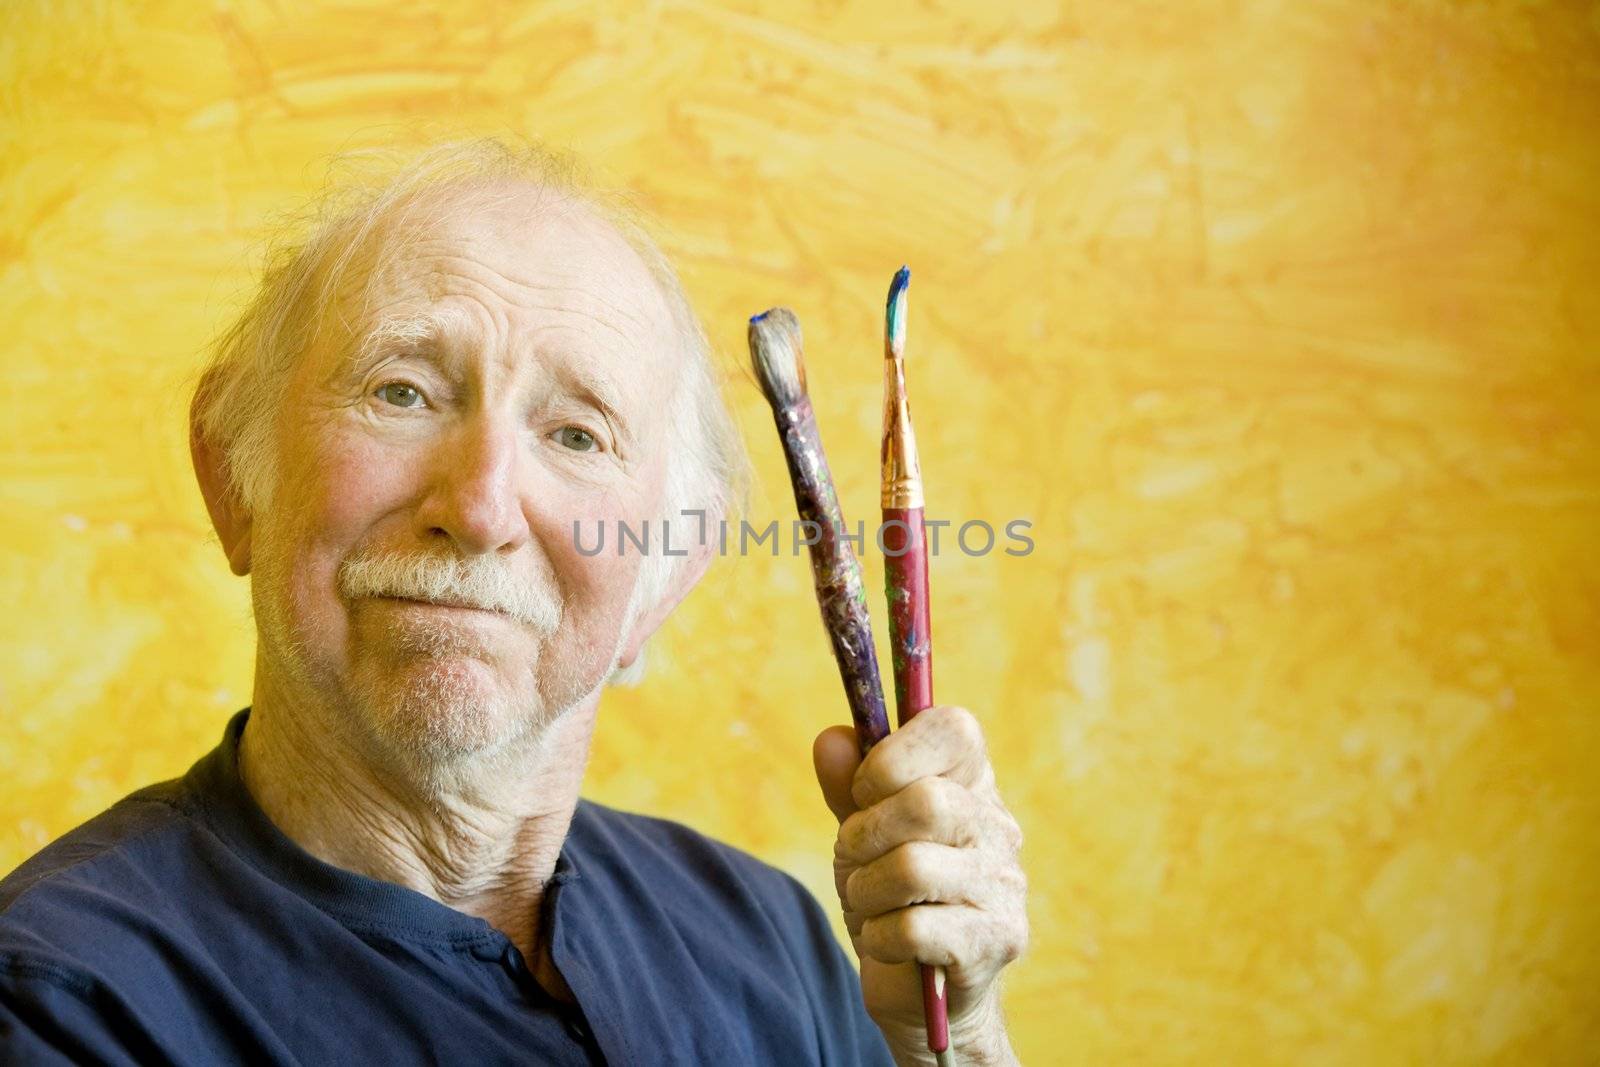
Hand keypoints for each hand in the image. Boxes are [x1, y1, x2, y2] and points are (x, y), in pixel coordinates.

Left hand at [813, 705, 1027, 1064]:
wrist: (922, 989)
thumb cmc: (891, 894)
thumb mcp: (861, 833)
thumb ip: (847, 786)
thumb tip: (831, 740)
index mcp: (972, 783)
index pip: (956, 729)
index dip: (895, 753)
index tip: (865, 789)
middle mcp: (998, 827)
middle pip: (929, 801)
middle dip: (865, 832)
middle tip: (853, 854)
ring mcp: (1004, 885)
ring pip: (913, 867)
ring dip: (865, 888)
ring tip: (868, 900)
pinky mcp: (997, 941)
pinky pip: (913, 929)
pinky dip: (879, 936)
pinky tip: (887, 942)